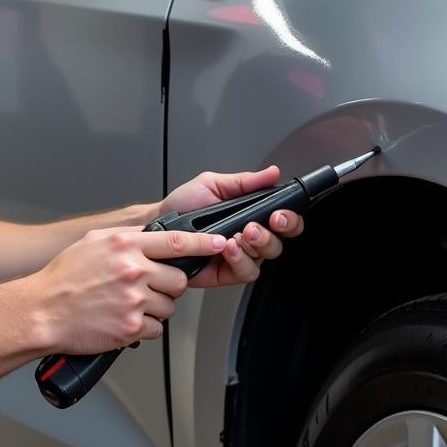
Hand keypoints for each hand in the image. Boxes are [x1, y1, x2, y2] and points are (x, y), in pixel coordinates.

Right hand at [32, 227, 228, 353]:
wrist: (43, 311)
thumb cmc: (63, 278)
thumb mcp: (93, 242)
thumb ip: (125, 238)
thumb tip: (150, 237)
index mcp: (125, 245)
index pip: (176, 241)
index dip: (203, 243)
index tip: (219, 243)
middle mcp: (132, 270)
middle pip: (177, 279)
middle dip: (167, 285)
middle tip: (146, 288)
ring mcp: (133, 299)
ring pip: (169, 306)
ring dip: (155, 308)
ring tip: (129, 305)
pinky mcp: (131, 326)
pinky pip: (157, 328)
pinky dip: (145, 327)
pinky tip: (124, 319)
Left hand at [159, 166, 303, 288]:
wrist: (158, 225)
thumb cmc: (183, 205)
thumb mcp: (213, 184)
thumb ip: (244, 182)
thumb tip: (272, 172)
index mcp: (250, 214)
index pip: (282, 220)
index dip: (288, 219)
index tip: (278, 214)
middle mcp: (248, 237)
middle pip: (278, 243)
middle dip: (270, 235)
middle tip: (253, 227)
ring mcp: (238, 256)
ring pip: (263, 259)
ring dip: (254, 247)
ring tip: (238, 236)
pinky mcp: (225, 273)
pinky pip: (244, 273)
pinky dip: (239, 261)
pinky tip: (227, 249)